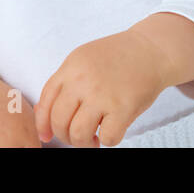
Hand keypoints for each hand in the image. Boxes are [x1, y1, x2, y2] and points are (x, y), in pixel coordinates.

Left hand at [35, 31, 168, 146]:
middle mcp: (82, 81)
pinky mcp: (123, 108)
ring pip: (78, 134)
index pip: (45, 101)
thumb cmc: (116, 57)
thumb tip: (43, 112)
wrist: (150, 49)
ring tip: (93, 138)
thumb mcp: (83, 59)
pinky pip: (108, 138)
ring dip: (83, 142)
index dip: (43, 123)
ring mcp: (102, 95)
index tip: (46, 135)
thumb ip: (65, 82)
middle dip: (64, 136)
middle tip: (76, 136)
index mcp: (70, 68)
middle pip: (59, 120)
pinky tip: (111, 130)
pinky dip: (108, 141)